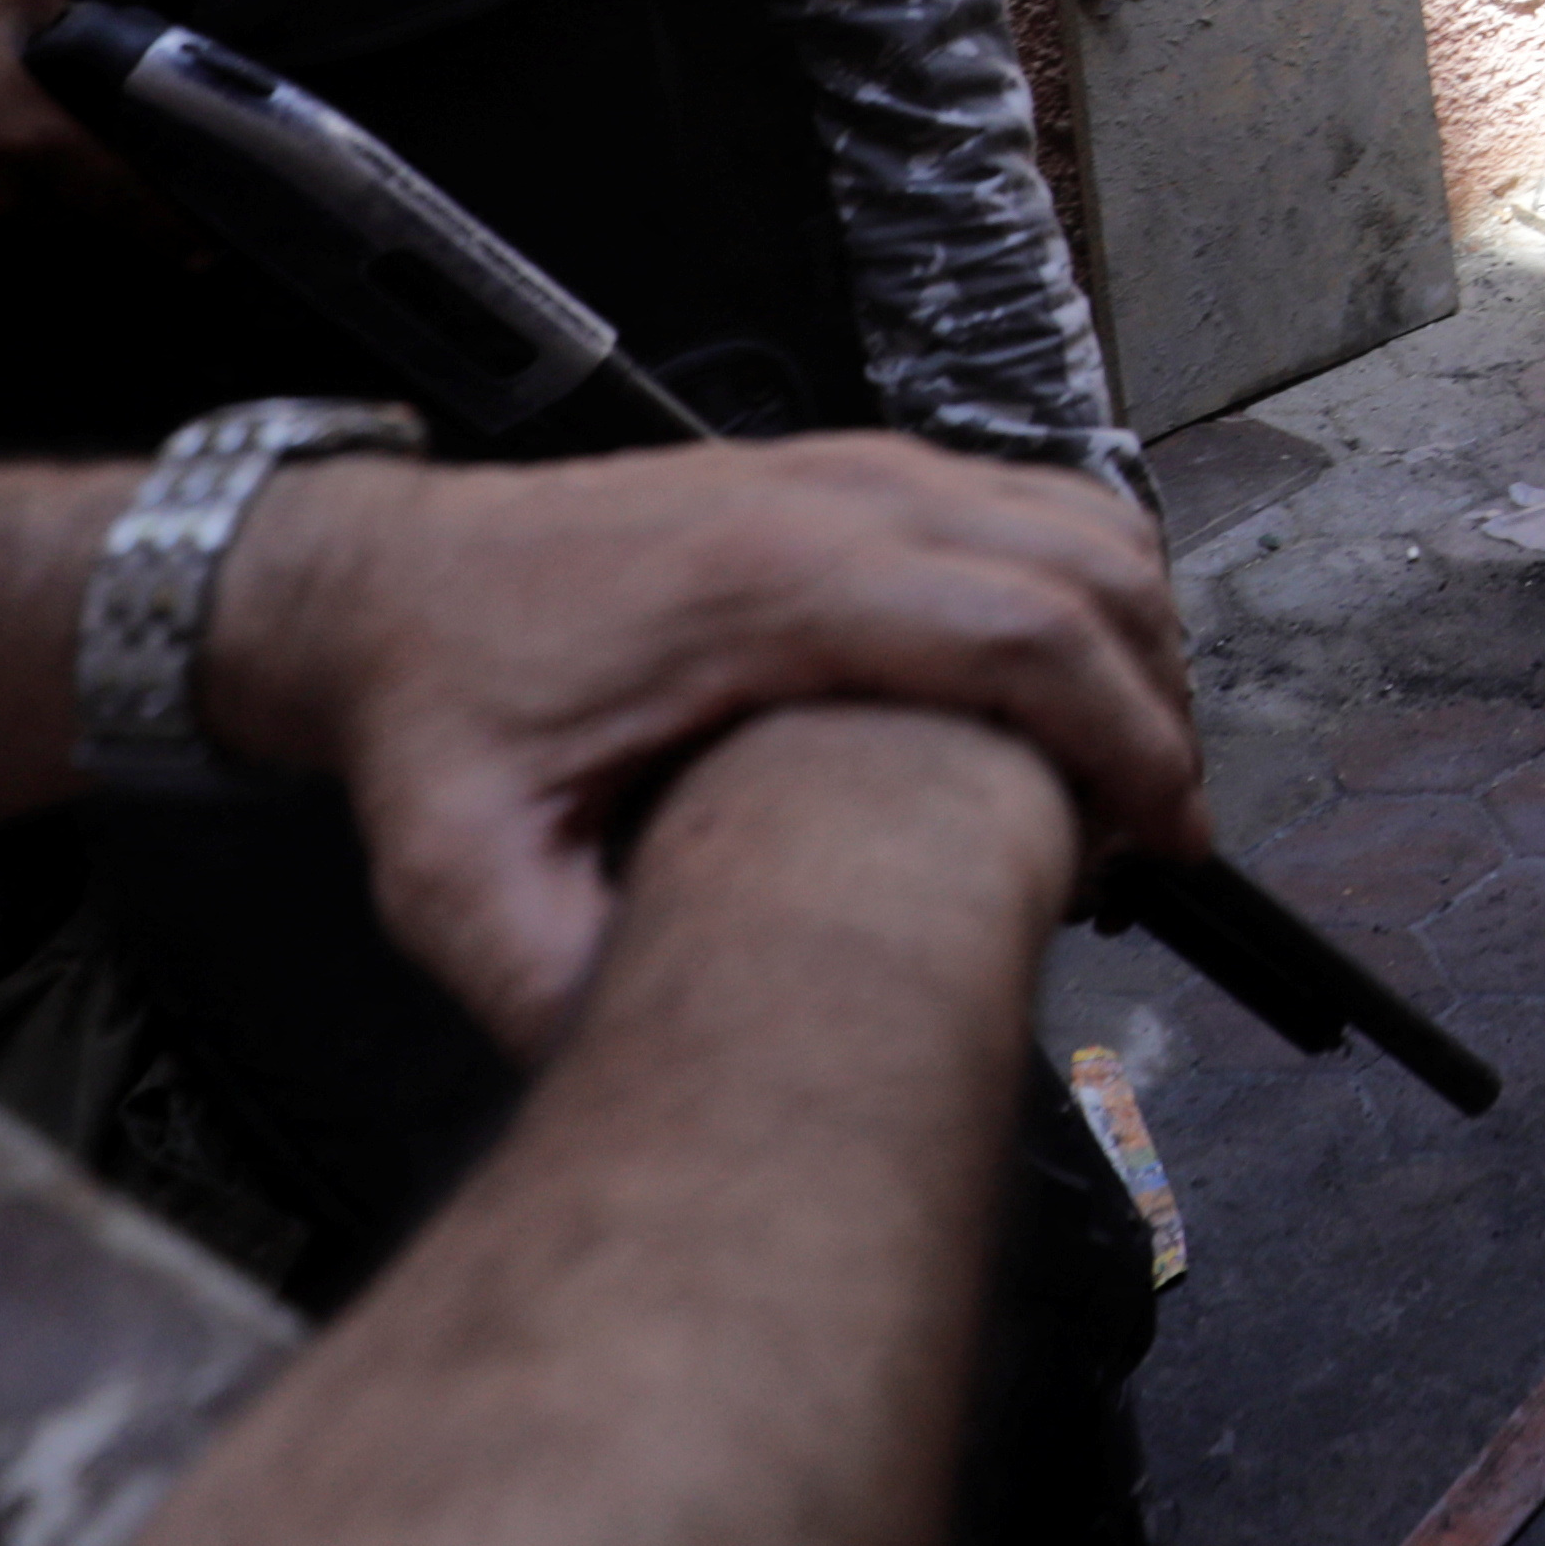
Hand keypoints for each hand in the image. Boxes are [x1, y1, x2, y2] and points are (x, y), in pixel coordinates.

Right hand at [0, 0, 178, 269]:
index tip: (209, 248)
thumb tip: (131, 62)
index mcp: (43, 144)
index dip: (177, 230)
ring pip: (38, 250)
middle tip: (118, 203)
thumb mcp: (6, 4)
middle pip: (91, 232)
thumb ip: (82, 32)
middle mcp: (14, 209)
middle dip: (110, 225)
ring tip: (20, 191)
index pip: (134, 203)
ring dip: (47, 230)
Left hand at [204, 437, 1205, 1050]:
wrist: (382, 581)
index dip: (1125, 739)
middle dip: (1160, 704)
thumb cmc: (434, 714)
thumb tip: (670, 1081)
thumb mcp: (459, 879)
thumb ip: (561, 982)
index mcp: (764, 585)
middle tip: (1162, 834)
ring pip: (1082, 515)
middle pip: (1088, 565)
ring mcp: (851, 464)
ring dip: (1139, 639)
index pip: (1019, 629)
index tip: (1162, 842)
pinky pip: (1032, 500)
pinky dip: (1090, 590)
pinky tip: (1068, 691)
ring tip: (1128, 772)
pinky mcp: (854, 467)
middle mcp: (831, 497)